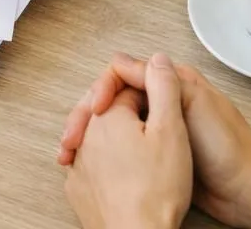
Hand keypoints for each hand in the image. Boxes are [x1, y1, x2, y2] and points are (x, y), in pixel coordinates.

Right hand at [59, 54, 250, 227]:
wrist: (247, 190)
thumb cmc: (229, 148)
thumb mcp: (193, 103)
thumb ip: (160, 80)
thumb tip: (124, 60)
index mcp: (174, 84)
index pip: (124, 73)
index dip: (103, 90)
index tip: (94, 111)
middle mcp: (165, 104)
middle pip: (115, 99)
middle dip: (89, 116)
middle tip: (74, 137)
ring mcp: (161, 130)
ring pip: (117, 124)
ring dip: (94, 135)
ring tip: (76, 152)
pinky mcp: (161, 155)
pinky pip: (127, 147)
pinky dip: (107, 153)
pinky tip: (96, 162)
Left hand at [65, 54, 193, 228]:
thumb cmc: (156, 191)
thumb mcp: (172, 129)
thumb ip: (164, 87)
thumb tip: (157, 59)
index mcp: (106, 116)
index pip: (127, 91)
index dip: (152, 100)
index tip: (165, 116)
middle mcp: (85, 137)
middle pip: (108, 111)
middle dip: (129, 117)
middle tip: (154, 137)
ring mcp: (78, 165)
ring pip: (98, 138)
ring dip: (116, 141)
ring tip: (142, 157)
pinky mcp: (78, 189)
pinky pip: (90, 165)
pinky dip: (106, 165)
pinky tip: (126, 177)